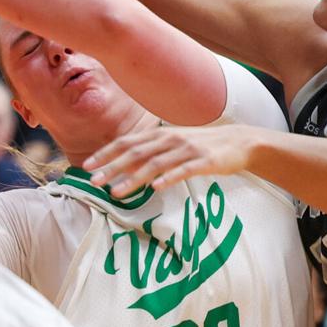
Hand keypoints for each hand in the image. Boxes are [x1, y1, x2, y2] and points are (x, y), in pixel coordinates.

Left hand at [83, 125, 256, 195]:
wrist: (238, 142)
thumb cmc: (202, 146)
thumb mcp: (174, 144)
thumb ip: (151, 151)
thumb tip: (123, 165)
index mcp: (160, 134)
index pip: (127, 142)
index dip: (106, 153)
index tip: (87, 166)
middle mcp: (170, 139)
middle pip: (135, 153)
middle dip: (111, 167)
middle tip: (93, 181)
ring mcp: (187, 150)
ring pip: (154, 164)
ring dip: (133, 178)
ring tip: (116, 192)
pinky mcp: (203, 161)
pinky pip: (182, 171)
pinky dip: (168, 178)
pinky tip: (155, 188)